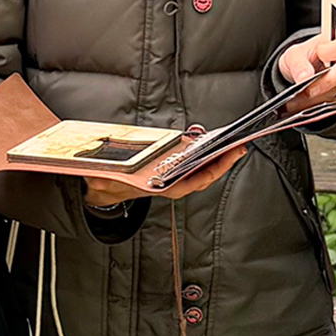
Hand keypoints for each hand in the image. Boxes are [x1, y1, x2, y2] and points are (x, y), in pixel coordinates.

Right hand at [84, 146, 246, 208]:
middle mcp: (170, 185)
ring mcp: (174, 179)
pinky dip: (206, 156)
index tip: (221, 162)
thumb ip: (100, 181)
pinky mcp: (173, 171)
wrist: (107, 190)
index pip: (189, 183)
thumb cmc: (109, 182)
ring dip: (218, 159)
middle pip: (203, 176)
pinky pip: (195, 166)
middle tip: (239, 147)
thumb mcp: (103, 180)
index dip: (208, 172)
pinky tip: (213, 145)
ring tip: (232, 145)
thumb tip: (96, 179)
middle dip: (222, 163)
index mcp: (159, 188)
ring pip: (202, 171)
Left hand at [276, 28, 335, 112]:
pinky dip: (322, 100)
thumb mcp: (294, 55)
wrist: (305, 70)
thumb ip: (298, 64)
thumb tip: (305, 77)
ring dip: (320, 93)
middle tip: (306, 86)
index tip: (318, 55)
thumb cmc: (305, 57)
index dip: (329, 53)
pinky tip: (313, 96)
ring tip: (306, 91)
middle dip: (322, 82)